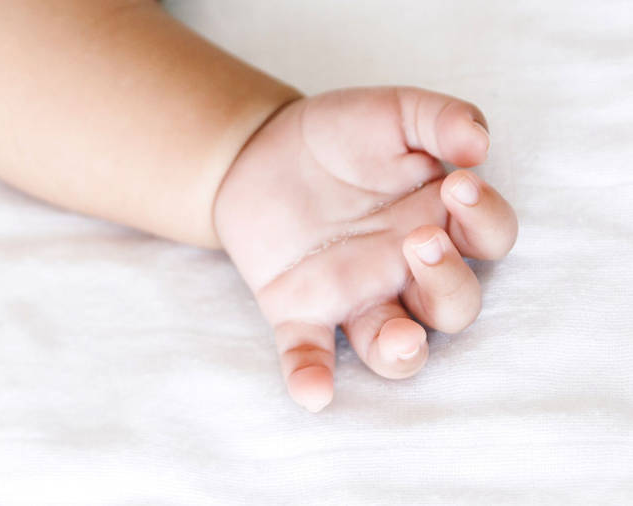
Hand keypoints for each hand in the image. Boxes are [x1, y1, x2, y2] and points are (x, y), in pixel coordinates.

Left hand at [214, 87, 517, 411]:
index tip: (460, 183)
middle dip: (446, 282)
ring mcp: (353, 296)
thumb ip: (438, 117)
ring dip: (402, 350)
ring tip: (400, 338)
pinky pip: (310, 354)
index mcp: (437, 220)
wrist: (257, 150)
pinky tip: (314, 392)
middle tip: (417, 240)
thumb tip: (480, 142)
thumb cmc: (338, 135)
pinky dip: (311, 377)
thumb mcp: (390, 112)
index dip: (486, 220)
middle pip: (452, 305)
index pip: (488, 239)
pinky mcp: (298, 310)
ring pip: (395, 347)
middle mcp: (404, 270)